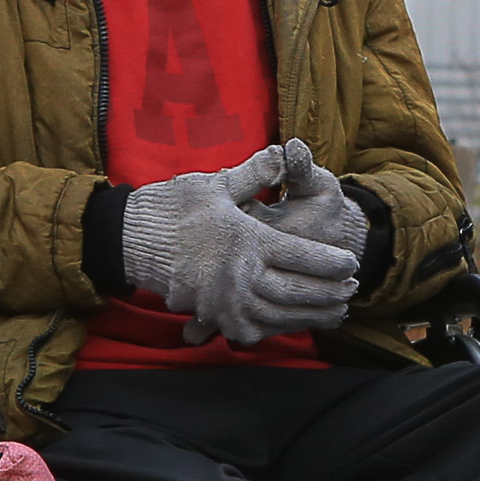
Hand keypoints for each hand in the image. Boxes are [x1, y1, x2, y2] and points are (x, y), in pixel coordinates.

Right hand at [123, 146, 359, 344]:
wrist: (127, 239)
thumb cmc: (172, 207)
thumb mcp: (215, 184)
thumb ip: (255, 172)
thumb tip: (285, 151)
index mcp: (247, 241)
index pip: (302, 257)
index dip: (331, 263)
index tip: (351, 263)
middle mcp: (239, 276)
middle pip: (297, 292)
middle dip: (329, 293)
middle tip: (351, 291)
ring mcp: (224, 301)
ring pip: (279, 316)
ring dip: (311, 316)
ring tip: (335, 312)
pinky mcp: (210, 315)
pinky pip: (250, 329)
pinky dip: (276, 329)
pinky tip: (291, 325)